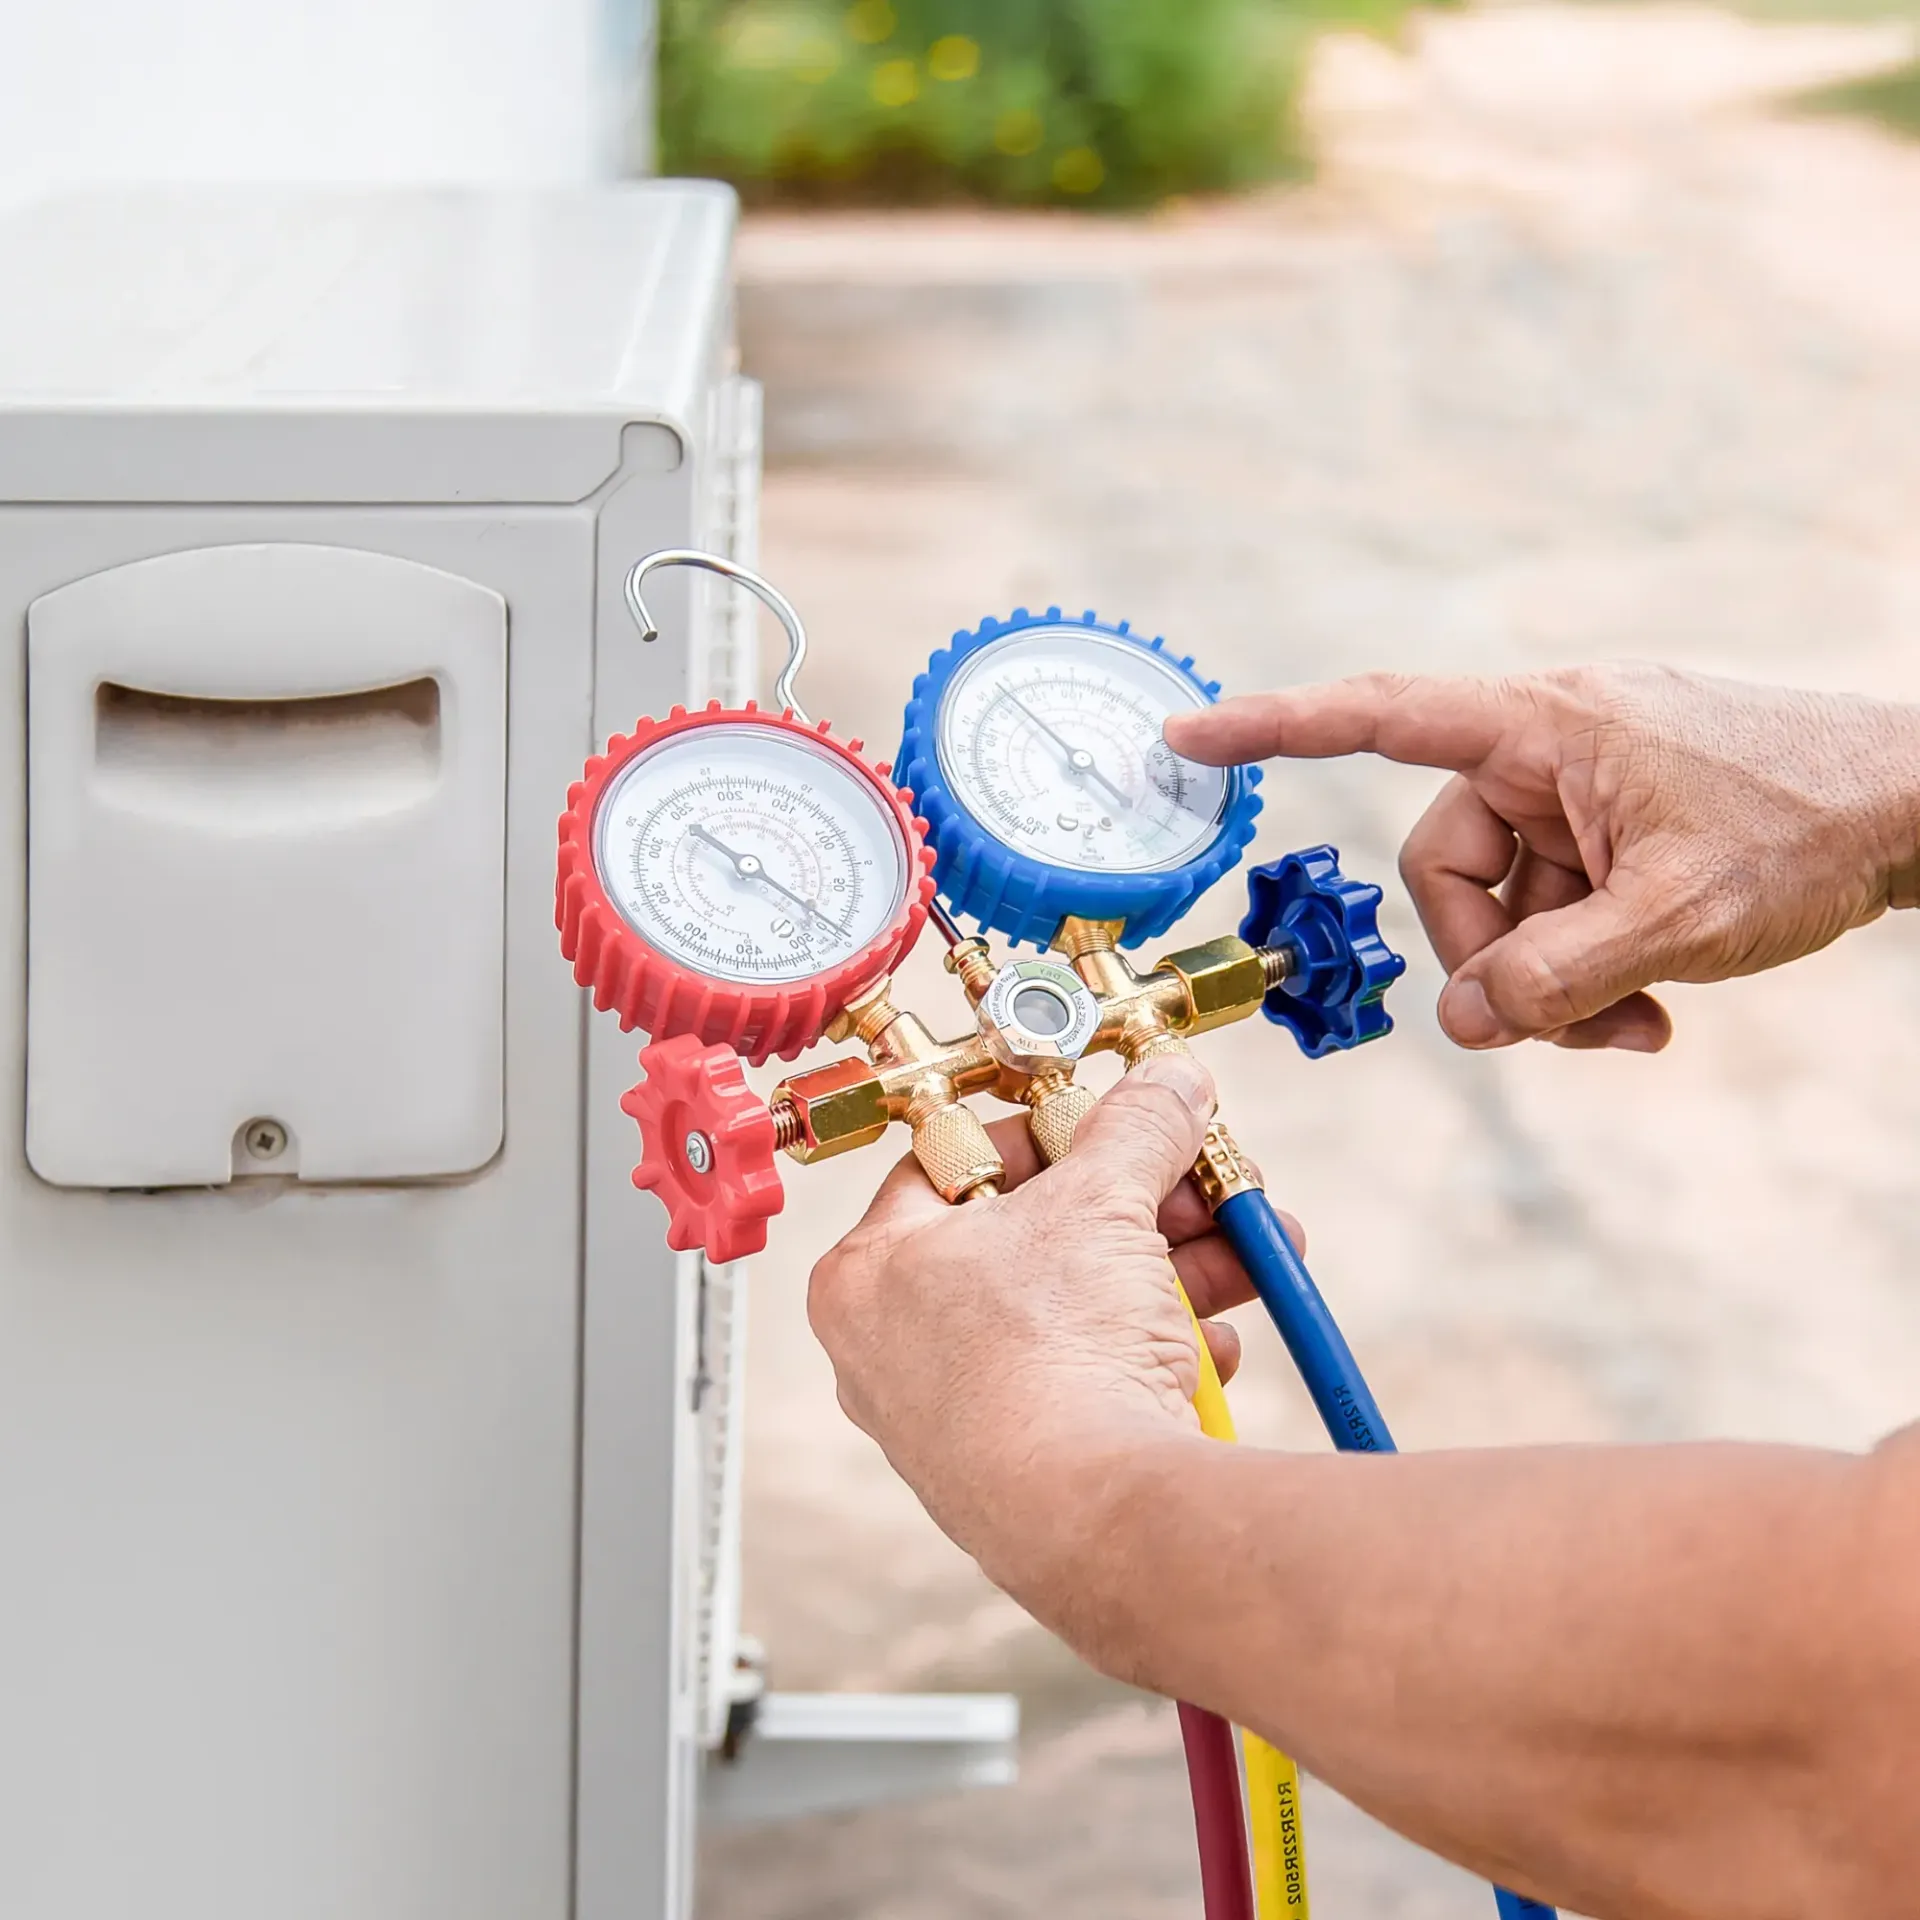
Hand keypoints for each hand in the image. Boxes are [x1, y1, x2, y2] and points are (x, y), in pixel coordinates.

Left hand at [807, 1056, 1300, 1607]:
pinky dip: (1153, 1358)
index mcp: (871, 1272)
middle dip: (1139, 1208)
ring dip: (1168, 1278)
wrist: (1094, 1520)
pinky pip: (1088, 1387)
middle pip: (1032, 1240)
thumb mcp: (1103, 1202)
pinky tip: (1212, 1350)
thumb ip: (1138, 1128)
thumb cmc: (1048, 1359)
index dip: (1048, 1133)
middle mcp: (895, 1351)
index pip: (955, 1163)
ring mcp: (955, 1420)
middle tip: (1202, 1184)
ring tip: (1246, 1257)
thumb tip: (1170, 1083)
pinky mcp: (1019, 1474)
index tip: (1114, 1123)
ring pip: (1072, 1315)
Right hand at [1166, 664, 1919, 1050]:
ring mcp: (1579, 794)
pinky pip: (1554, 910)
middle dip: (1493, 961)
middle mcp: (1545, 749)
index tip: (1186, 732)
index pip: (1379, 717)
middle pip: (1445, 868)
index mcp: (1542, 726)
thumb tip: (1464, 1022)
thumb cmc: (1807, 821)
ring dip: (1553, 983)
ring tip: (1637, 1027)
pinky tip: (1650, 1010)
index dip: (1273, 728)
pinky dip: (1585, 969)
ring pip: (1503, 906)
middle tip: (1564, 1025)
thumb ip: (1555, 974)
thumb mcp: (1676, 916)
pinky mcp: (1611, 831)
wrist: (1916, 805)